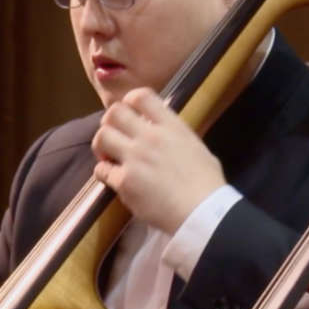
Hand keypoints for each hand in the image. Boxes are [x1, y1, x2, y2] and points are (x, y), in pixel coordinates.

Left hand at [91, 88, 227, 233]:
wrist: (202, 212)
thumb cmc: (207, 183)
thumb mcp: (196, 147)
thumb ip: (175, 135)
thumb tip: (163, 132)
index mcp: (171, 126)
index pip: (141, 96)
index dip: (129, 101)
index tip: (130, 113)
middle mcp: (150, 137)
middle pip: (114, 112)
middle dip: (110, 122)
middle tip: (115, 135)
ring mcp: (135, 158)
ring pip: (101, 136)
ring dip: (102, 145)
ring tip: (110, 155)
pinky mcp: (124, 181)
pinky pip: (101, 170)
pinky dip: (104, 173)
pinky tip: (113, 178)